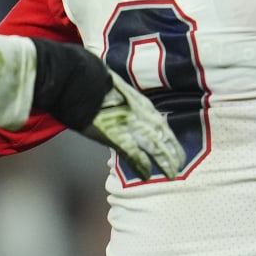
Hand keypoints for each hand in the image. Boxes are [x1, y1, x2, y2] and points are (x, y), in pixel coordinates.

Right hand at [32, 40, 184, 180]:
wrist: (78, 81)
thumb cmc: (88, 81)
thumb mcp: (111, 88)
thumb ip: (118, 99)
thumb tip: (113, 101)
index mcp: (140, 103)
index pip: (160, 124)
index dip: (168, 138)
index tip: (173, 148)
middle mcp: (141, 115)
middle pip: (164, 138)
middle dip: (172, 153)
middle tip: (177, 166)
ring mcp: (132, 126)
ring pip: (157, 149)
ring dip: (164, 163)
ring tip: (170, 175)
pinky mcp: (118, 137)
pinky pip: (135, 156)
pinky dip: (142, 166)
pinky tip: (147, 175)